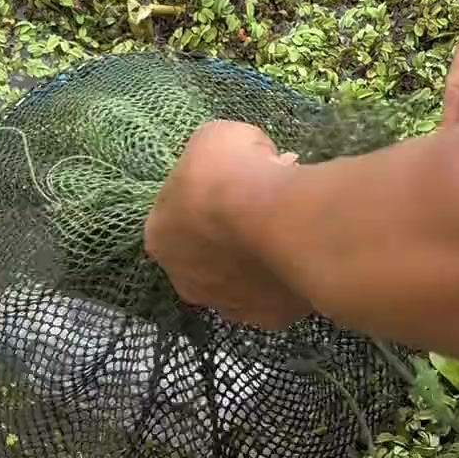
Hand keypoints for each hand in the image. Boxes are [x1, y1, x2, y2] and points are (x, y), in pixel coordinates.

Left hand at [144, 120, 311, 329]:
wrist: (281, 220)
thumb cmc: (235, 176)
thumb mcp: (216, 139)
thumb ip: (218, 155)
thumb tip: (245, 162)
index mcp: (159, 236)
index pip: (178, 214)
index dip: (207, 195)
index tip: (234, 181)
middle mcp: (184, 279)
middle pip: (205, 252)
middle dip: (228, 231)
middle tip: (259, 206)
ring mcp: (225, 304)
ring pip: (238, 279)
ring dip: (254, 257)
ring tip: (286, 228)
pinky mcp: (265, 318)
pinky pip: (273, 296)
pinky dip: (284, 277)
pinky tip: (300, 254)